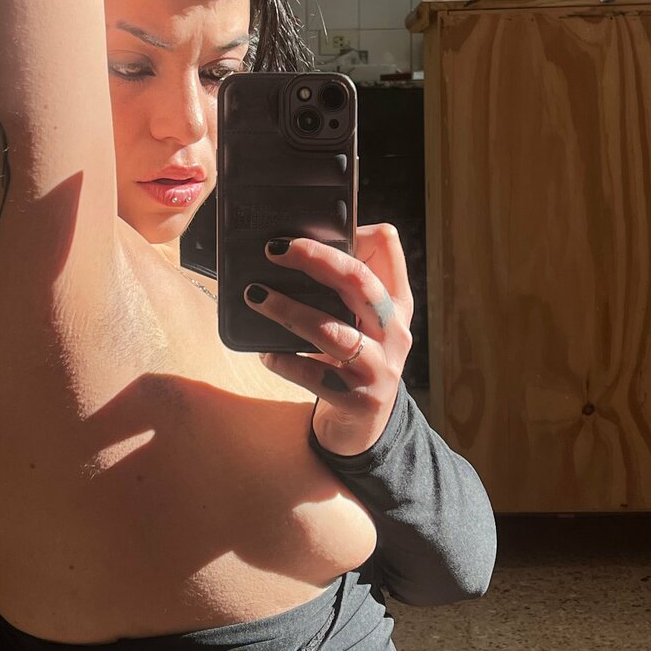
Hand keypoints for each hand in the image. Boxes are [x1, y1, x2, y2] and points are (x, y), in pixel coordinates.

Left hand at [245, 224, 412, 455]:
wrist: (364, 425)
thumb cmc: (353, 356)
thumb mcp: (359, 319)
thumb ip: (342, 285)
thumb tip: (292, 247)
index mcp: (395, 302)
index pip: (388, 252)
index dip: (356, 232)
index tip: (310, 225)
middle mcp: (394, 332)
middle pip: (361, 283)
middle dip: (317, 260)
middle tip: (274, 249)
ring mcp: (379, 369)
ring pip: (334, 332)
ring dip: (290, 311)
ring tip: (255, 295)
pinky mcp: (357, 400)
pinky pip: (316, 377)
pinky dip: (286, 362)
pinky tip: (264, 353)